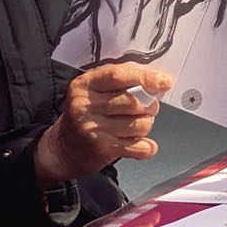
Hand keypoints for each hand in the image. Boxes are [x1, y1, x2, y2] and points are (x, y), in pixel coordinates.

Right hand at [35, 64, 173, 186]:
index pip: (118, 76)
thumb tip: (157, 80)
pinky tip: (141, 144)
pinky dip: (146, 147)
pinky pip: (139, 147)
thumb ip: (122, 79)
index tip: (164, 82)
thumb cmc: (87, 113)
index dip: (145, 77)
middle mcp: (85, 106)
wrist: (61, 148)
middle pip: (134, 102)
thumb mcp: (96, 89)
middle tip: (146, 107)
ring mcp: (92, 129)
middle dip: (150, 105)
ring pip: (141, 124)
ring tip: (135, 124)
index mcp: (85, 85)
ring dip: (146, 124)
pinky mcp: (102, 150)